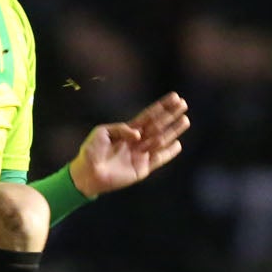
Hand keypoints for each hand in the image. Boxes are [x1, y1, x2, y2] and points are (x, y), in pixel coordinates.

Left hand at [68, 92, 190, 196]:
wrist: (87, 174)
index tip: (174, 97)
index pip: (149, 116)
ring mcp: (140, 155)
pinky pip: (158, 159)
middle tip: (184, 104)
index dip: (162, 106)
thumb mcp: (102, 132)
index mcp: (128, 131)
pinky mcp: (141, 169)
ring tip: (185, 120)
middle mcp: (137, 141)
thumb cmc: (91, 152)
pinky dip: (168, 153)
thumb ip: (120, 129)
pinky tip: (178, 144)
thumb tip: (138, 134)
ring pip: (161, 140)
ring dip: (173, 131)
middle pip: (158, 125)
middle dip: (170, 115)